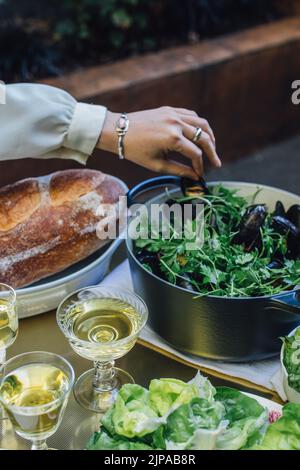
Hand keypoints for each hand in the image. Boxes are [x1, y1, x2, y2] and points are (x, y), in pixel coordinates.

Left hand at [98, 106, 220, 179]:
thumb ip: (179, 170)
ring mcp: (174, 114)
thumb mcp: (156, 164)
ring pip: (202, 123)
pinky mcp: (170, 109)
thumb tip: (194, 177)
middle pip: (204, 138)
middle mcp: (176, 124)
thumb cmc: (135, 150)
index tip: (200, 175)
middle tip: (215, 163)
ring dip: (209, 136)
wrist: (118, 131)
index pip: (195, 154)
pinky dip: (199, 124)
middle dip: (212, 152)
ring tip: (212, 148)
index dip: (200, 166)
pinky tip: (200, 134)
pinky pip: (191, 115)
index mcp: (172, 139)